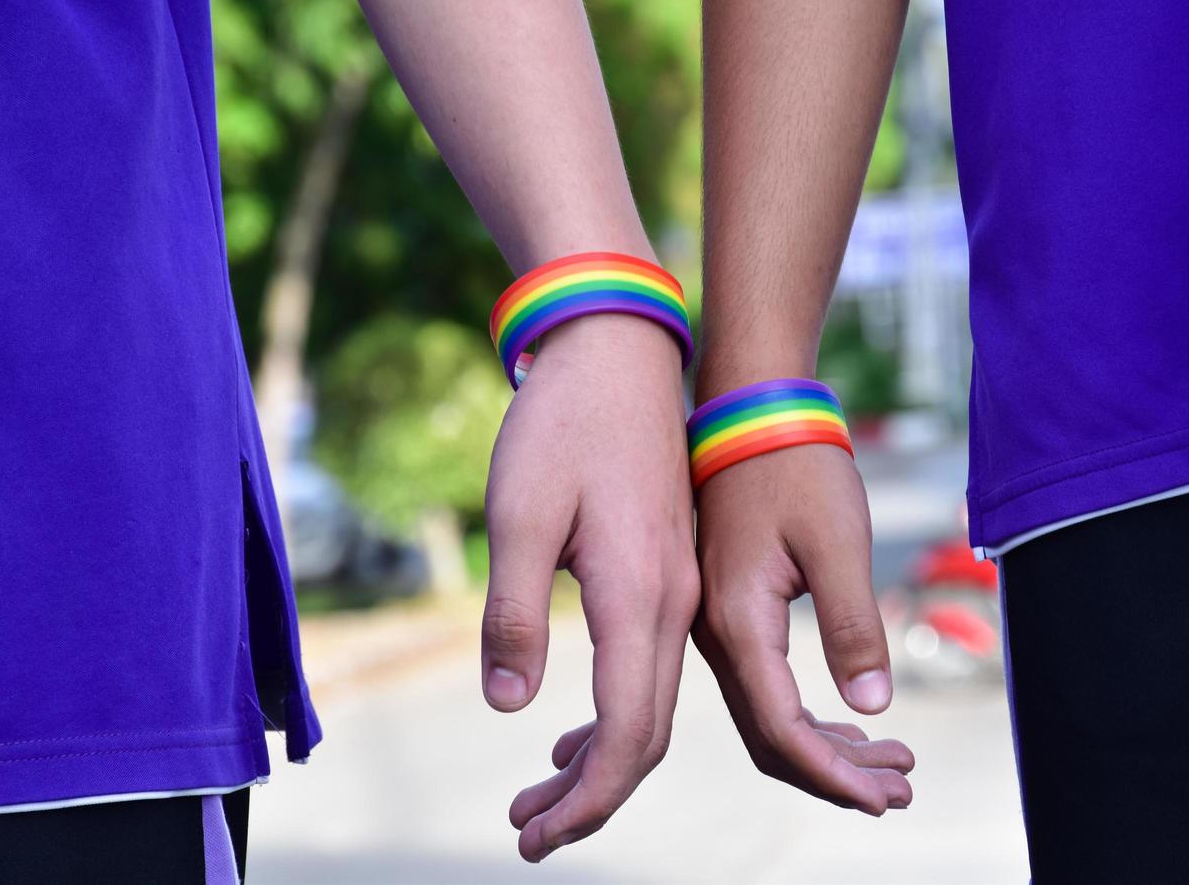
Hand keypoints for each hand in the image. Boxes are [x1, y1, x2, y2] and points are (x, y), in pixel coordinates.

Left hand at [481, 315, 698, 861]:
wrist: (620, 352)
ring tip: (539, 795)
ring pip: (653, 702)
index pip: (629, 733)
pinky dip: (615, 714)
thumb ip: (513, 614)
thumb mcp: (518, 516)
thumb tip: (509, 704)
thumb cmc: (563, 424)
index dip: (588, 798)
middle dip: (591, 795)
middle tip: (528, 832)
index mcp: (642, 596)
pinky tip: (571, 729)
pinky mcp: (668, 569)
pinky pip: (651, 665)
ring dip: (602, 760)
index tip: (535, 837)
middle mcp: (676, 602)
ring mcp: (679, 585)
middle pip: (648, 733)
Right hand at [692, 444, 913, 813]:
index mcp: (738, 623)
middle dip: (836, 775)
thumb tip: (873, 709)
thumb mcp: (837, 543)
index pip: (782, 730)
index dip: (834, 775)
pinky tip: (850, 725)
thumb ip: (854, 627)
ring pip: (766, 719)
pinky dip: (808, 719)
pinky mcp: (729, 614)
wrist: (751, 411)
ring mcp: (717, 628)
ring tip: (891, 766)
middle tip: (901, 791)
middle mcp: (715, 637)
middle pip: (770, 739)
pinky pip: (764, 689)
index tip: (885, 798)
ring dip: (826, 751)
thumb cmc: (796, 466)